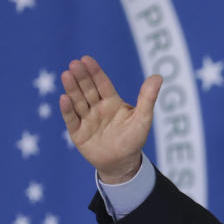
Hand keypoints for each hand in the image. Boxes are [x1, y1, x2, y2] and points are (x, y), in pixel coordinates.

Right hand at [59, 55, 161, 183]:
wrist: (122, 163)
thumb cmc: (134, 139)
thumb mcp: (143, 118)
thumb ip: (148, 98)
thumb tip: (158, 76)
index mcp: (112, 102)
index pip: (102, 84)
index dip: (95, 72)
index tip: (86, 59)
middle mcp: (97, 108)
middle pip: (87, 90)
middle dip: (81, 77)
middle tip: (74, 64)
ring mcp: (86, 119)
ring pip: (78, 101)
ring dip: (72, 89)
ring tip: (66, 75)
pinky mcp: (77, 132)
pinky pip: (71, 119)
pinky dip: (67, 109)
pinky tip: (64, 98)